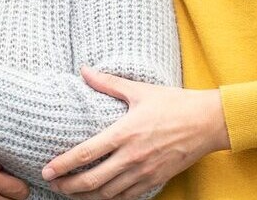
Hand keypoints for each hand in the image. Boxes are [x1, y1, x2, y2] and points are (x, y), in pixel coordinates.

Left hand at [42, 68, 229, 199]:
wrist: (209, 122)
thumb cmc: (175, 103)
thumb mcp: (139, 90)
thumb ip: (108, 83)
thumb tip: (84, 70)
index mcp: (124, 133)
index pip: (85, 154)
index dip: (63, 165)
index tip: (46, 170)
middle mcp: (132, 156)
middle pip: (91, 180)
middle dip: (69, 186)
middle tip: (54, 184)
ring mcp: (144, 171)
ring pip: (108, 193)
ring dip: (87, 196)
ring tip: (72, 192)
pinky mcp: (156, 180)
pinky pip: (128, 197)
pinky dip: (111, 198)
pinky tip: (101, 195)